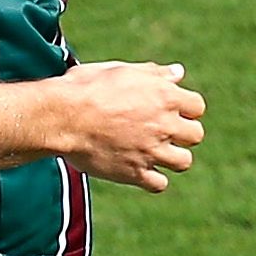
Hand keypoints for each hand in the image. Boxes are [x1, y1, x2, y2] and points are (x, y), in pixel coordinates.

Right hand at [54, 61, 204, 191]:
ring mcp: (151, 151)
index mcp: (164, 97)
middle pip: (195, 135)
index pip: (196, 106)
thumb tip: (177, 72)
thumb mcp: (119, 71)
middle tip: (159, 131)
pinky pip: (159, 183)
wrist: (59, 118)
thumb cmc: (84, 89)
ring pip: (183, 162)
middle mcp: (164, 125)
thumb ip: (152, 73)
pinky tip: (138, 169)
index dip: (183, 108)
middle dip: (180, 133)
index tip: (167, 110)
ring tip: (151, 152)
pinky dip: (152, 179)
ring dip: (171, 158)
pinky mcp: (134, 172)